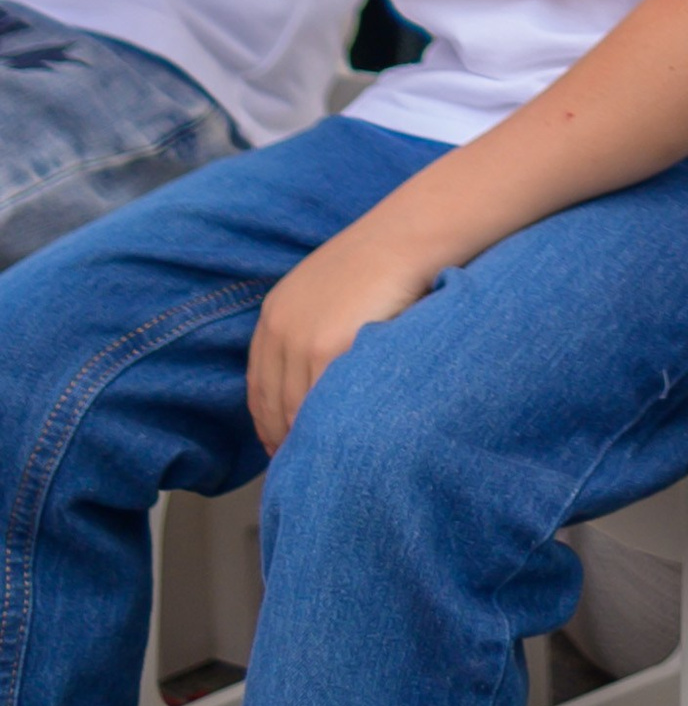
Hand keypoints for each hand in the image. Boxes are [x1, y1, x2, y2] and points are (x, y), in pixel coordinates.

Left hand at [248, 218, 438, 448]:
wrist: (409, 235)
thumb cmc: (384, 260)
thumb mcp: (329, 291)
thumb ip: (312, 329)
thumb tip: (315, 378)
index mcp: (274, 315)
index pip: (260, 388)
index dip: (269, 425)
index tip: (282, 449)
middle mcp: (279, 329)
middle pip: (274, 406)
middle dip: (286, 441)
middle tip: (305, 469)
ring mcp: (301, 340)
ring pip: (296, 410)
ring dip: (309, 440)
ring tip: (328, 464)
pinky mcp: (328, 349)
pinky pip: (323, 402)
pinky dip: (331, 426)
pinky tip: (345, 442)